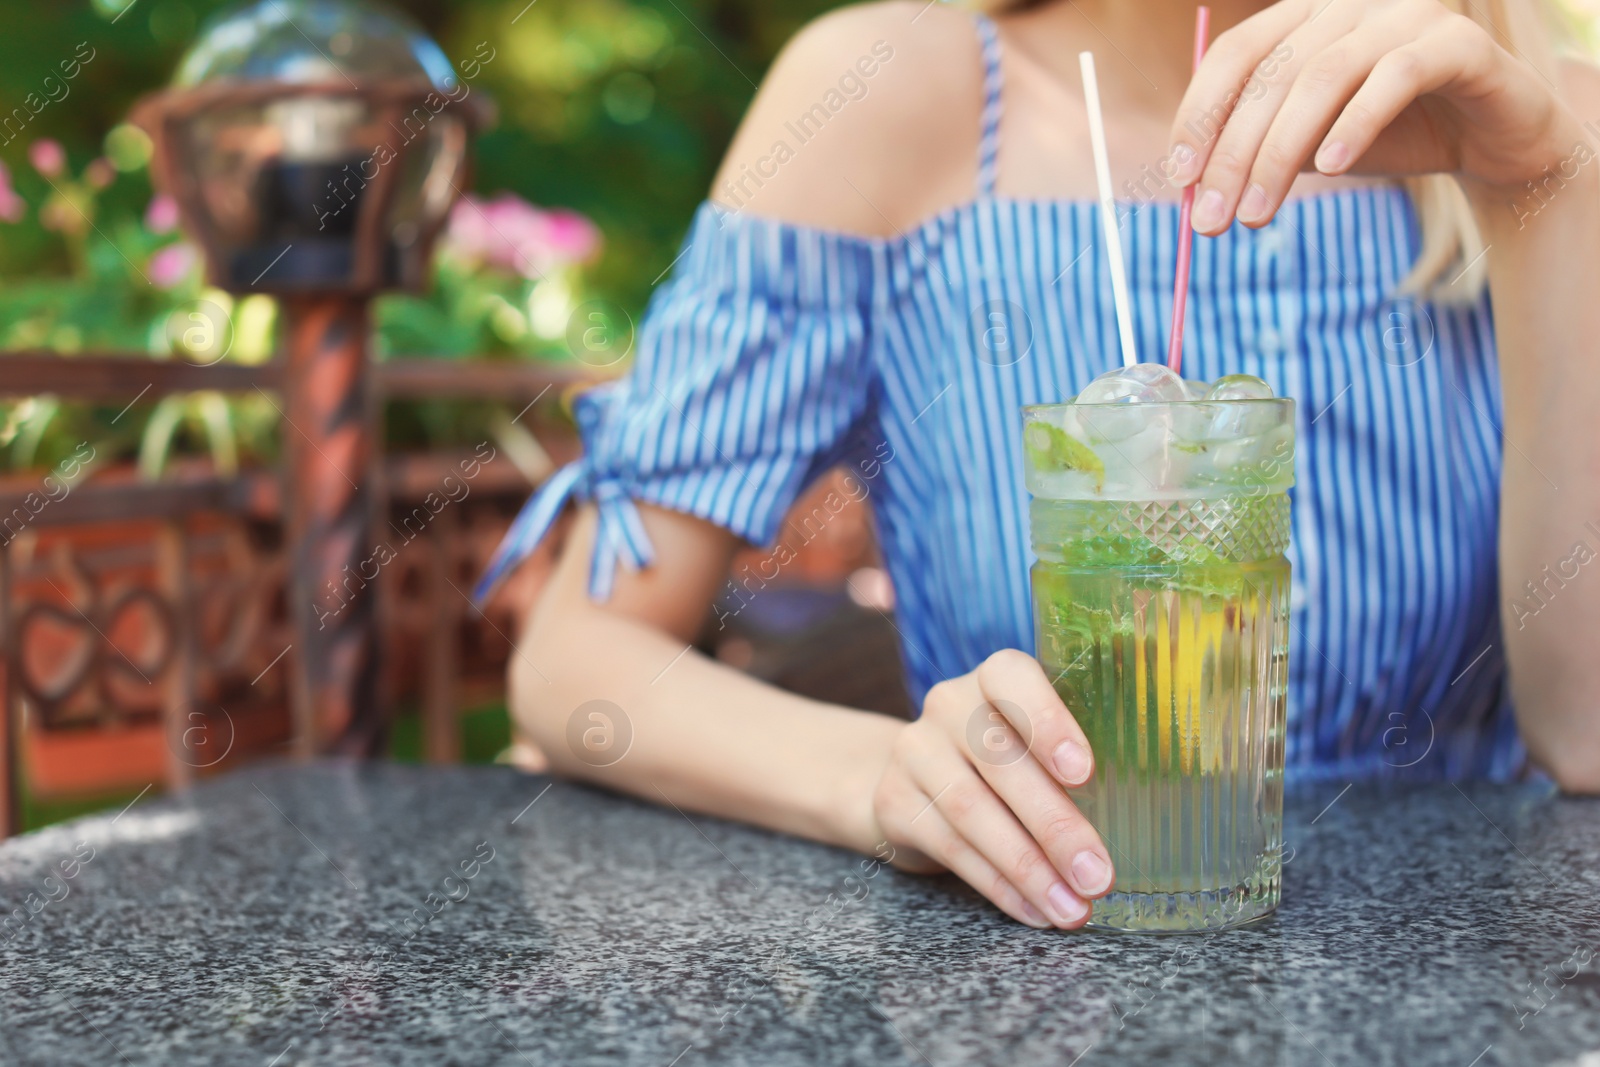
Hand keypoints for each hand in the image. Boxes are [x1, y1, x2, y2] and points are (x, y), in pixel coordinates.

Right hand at [867, 650, 1114, 928]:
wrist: (914, 778)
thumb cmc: (1006, 760)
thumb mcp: (1038, 741)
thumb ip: (1079, 758)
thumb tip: (1150, 813)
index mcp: (994, 678)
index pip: (1011, 678)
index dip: (1047, 721)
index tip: (1084, 773)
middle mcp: (948, 705)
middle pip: (998, 760)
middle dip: (1054, 825)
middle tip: (1098, 875)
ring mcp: (915, 752)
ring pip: (971, 811)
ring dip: (1028, 868)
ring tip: (1072, 907)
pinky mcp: (895, 802)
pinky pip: (949, 847)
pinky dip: (998, 885)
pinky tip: (1034, 909)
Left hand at [1170, 0, 1581, 232]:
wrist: (1492, 142)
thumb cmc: (1391, 138)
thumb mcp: (1311, 147)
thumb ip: (1260, 152)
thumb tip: (1195, 190)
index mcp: (1305, 18)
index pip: (1235, 54)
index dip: (1200, 114)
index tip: (1178, 179)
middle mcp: (1349, 4)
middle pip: (1272, 73)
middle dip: (1232, 153)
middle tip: (1211, 220)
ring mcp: (1405, 14)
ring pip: (1323, 76)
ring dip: (1279, 152)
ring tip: (1255, 213)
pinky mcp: (1457, 42)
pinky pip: (1396, 76)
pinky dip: (1356, 122)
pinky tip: (1332, 168)